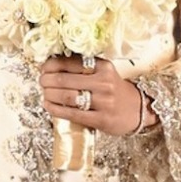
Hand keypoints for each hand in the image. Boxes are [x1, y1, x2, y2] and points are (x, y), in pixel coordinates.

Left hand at [38, 56, 153, 137]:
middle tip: (41, 81)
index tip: (44, 68)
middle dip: (47, 80)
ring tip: (44, 93)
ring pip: (67, 96)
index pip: (71, 62)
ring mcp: (103, 102)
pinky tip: (49, 106)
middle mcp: (104, 82)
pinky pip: (73, 114)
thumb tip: (51, 67)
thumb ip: (83, 69)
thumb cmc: (115, 90)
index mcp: (103, 67)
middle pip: (65, 79)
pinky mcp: (101, 119)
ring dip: (49, 94)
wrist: (139, 109)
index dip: (52, 65)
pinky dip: (56, 109)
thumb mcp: (104, 73)